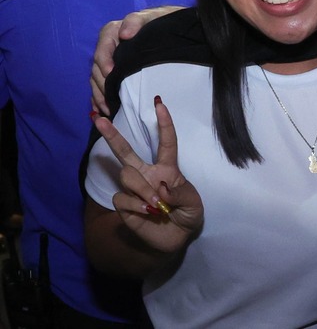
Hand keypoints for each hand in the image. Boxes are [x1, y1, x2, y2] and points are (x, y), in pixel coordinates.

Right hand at [91, 6, 183, 114]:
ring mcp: (108, 59)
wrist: (168, 25)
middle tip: (110, 100)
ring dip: (100, 95)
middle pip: (96, 69)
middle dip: (102, 85)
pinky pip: (100, 84)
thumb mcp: (148, 17)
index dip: (104, 65)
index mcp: (110, 33)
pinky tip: (103, 110)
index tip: (112, 75)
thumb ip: (135, 21)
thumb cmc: (158, 20)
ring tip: (108, 109)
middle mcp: (106, 47)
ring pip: (97, 79)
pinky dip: (99, 98)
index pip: (102, 52)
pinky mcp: (113, 69)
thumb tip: (124, 34)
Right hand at [94, 96, 203, 253]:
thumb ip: (180, 194)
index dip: (164, 123)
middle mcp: (147, 174)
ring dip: (141, 189)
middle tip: (98, 118)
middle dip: (112, 134)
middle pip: (126, 151)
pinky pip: (123, 197)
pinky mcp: (124, 205)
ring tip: (155, 205)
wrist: (176, 238)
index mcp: (167, 168)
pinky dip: (136, 205)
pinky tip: (147, 213)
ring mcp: (134, 189)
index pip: (166, 143)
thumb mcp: (193, 204)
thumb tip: (161, 186)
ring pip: (127, 175)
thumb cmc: (188, 214)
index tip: (159, 103)